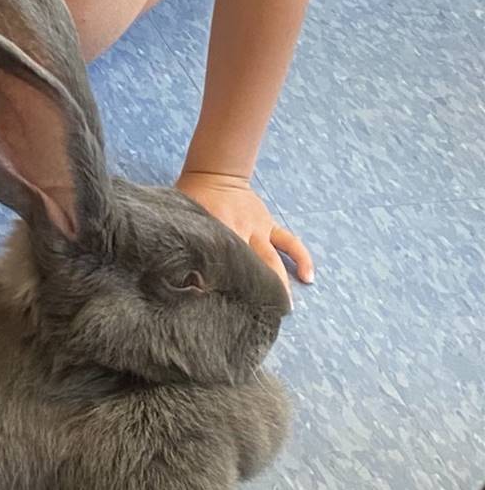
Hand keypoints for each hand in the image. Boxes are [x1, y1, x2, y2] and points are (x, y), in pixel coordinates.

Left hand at [176, 170, 312, 295]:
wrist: (215, 174)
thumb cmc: (193, 198)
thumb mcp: (182, 217)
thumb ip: (183, 240)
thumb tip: (180, 273)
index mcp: (217, 229)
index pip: (220, 260)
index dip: (218, 282)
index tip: (217, 302)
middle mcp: (241, 231)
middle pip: (251, 264)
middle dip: (255, 290)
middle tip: (258, 315)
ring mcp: (258, 229)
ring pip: (272, 258)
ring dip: (279, 283)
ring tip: (285, 307)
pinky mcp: (269, 226)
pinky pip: (289, 242)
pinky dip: (301, 258)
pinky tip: (308, 276)